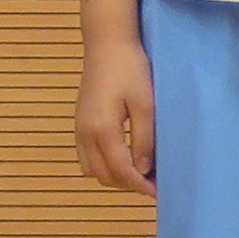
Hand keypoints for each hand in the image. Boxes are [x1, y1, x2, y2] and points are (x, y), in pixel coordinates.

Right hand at [76, 39, 156, 194]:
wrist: (106, 44)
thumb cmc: (130, 69)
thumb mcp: (145, 103)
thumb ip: (144, 138)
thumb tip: (143, 169)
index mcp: (102, 130)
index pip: (122, 171)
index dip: (141, 186)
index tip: (160, 193)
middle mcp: (85, 134)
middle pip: (105, 175)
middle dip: (128, 184)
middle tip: (154, 183)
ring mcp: (78, 129)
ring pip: (93, 170)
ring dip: (115, 176)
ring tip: (140, 172)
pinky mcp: (79, 123)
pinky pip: (86, 157)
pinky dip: (103, 165)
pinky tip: (123, 157)